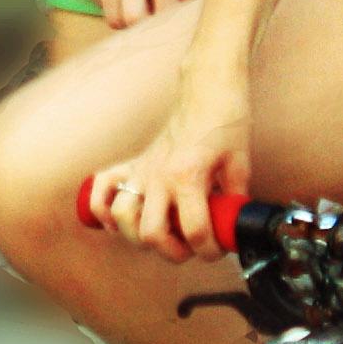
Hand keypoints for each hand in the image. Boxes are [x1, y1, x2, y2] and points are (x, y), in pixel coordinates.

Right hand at [74, 0, 197, 29]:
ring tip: (139, 3)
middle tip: (153, 23)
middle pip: (131, 19)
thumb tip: (203, 25)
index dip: (169, 26)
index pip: (163, 11)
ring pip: (112, 15)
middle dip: (144, 29)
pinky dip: (111, 0)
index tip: (173, 29)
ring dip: (126, 17)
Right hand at [94, 63, 251, 264]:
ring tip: (161, 234)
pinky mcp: (133, 163)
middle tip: (188, 246)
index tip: (217, 248)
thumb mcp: (240, 165)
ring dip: (138, 236)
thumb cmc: (225, 123)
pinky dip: (103, 209)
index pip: (194, 232)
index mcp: (188, 177)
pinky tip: (118, 220)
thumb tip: (232, 228)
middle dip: (171, 251)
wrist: (208, 91)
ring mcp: (142, 170)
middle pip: (150, 234)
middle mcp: (159, 177)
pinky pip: (102, 187)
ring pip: (121, 217)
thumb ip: (235, 201)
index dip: (209, 250)